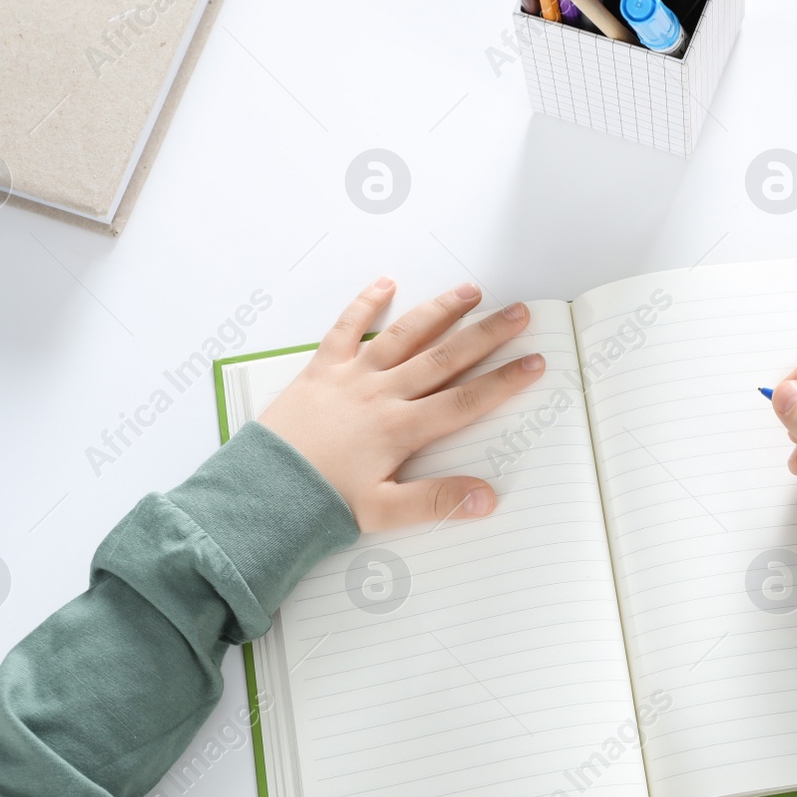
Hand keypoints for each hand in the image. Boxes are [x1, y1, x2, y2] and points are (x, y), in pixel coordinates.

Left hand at [258, 278, 544, 532]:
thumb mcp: (383, 512)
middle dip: (486, 335)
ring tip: (471, 292)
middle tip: (518, 313)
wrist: (262, 490)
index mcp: (401, 430)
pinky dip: (365, 304)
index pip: (465, 402)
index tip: (534, 362)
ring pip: (405, 335)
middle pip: (445, 358)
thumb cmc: (320, 503)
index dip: (503, 382)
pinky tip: (386, 283)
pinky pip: (345, 328)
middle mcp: (382, 394)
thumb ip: (436, 502)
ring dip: (440, 311)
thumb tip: (487, 498)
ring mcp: (352, 376)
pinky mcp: (322, 369)